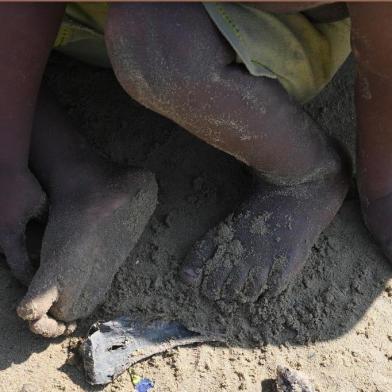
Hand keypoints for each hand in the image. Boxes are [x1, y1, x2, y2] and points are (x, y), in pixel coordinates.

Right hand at [0, 168, 45, 284]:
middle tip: (31, 276)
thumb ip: (46, 221)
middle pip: (7, 260)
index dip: (28, 278)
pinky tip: (12, 235)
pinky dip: (4, 241)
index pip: (20, 266)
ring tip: (22, 258)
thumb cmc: (22, 184)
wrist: (2, 164)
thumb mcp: (40, 205)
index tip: (35, 287)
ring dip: (10, 254)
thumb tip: (57, 231)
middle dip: (18, 268)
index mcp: (10, 235)